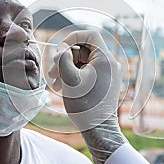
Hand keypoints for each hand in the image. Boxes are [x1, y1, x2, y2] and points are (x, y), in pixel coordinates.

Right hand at [48, 30, 127, 163]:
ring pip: (84, 62)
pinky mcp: (106, 82)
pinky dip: (76, 76)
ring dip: (68, 69)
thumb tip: (62, 50)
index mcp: (105, 59)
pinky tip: (64, 88)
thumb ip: (63, 59)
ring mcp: (110, 73)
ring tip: (56, 84)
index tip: (60, 49)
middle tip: (52, 73)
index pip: (90, 34)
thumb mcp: (69, 79)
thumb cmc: (84, 105)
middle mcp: (111, 63)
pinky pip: (89, 72)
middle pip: (84, 50)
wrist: (99, 129)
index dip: (72, 37)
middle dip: (66, 59)